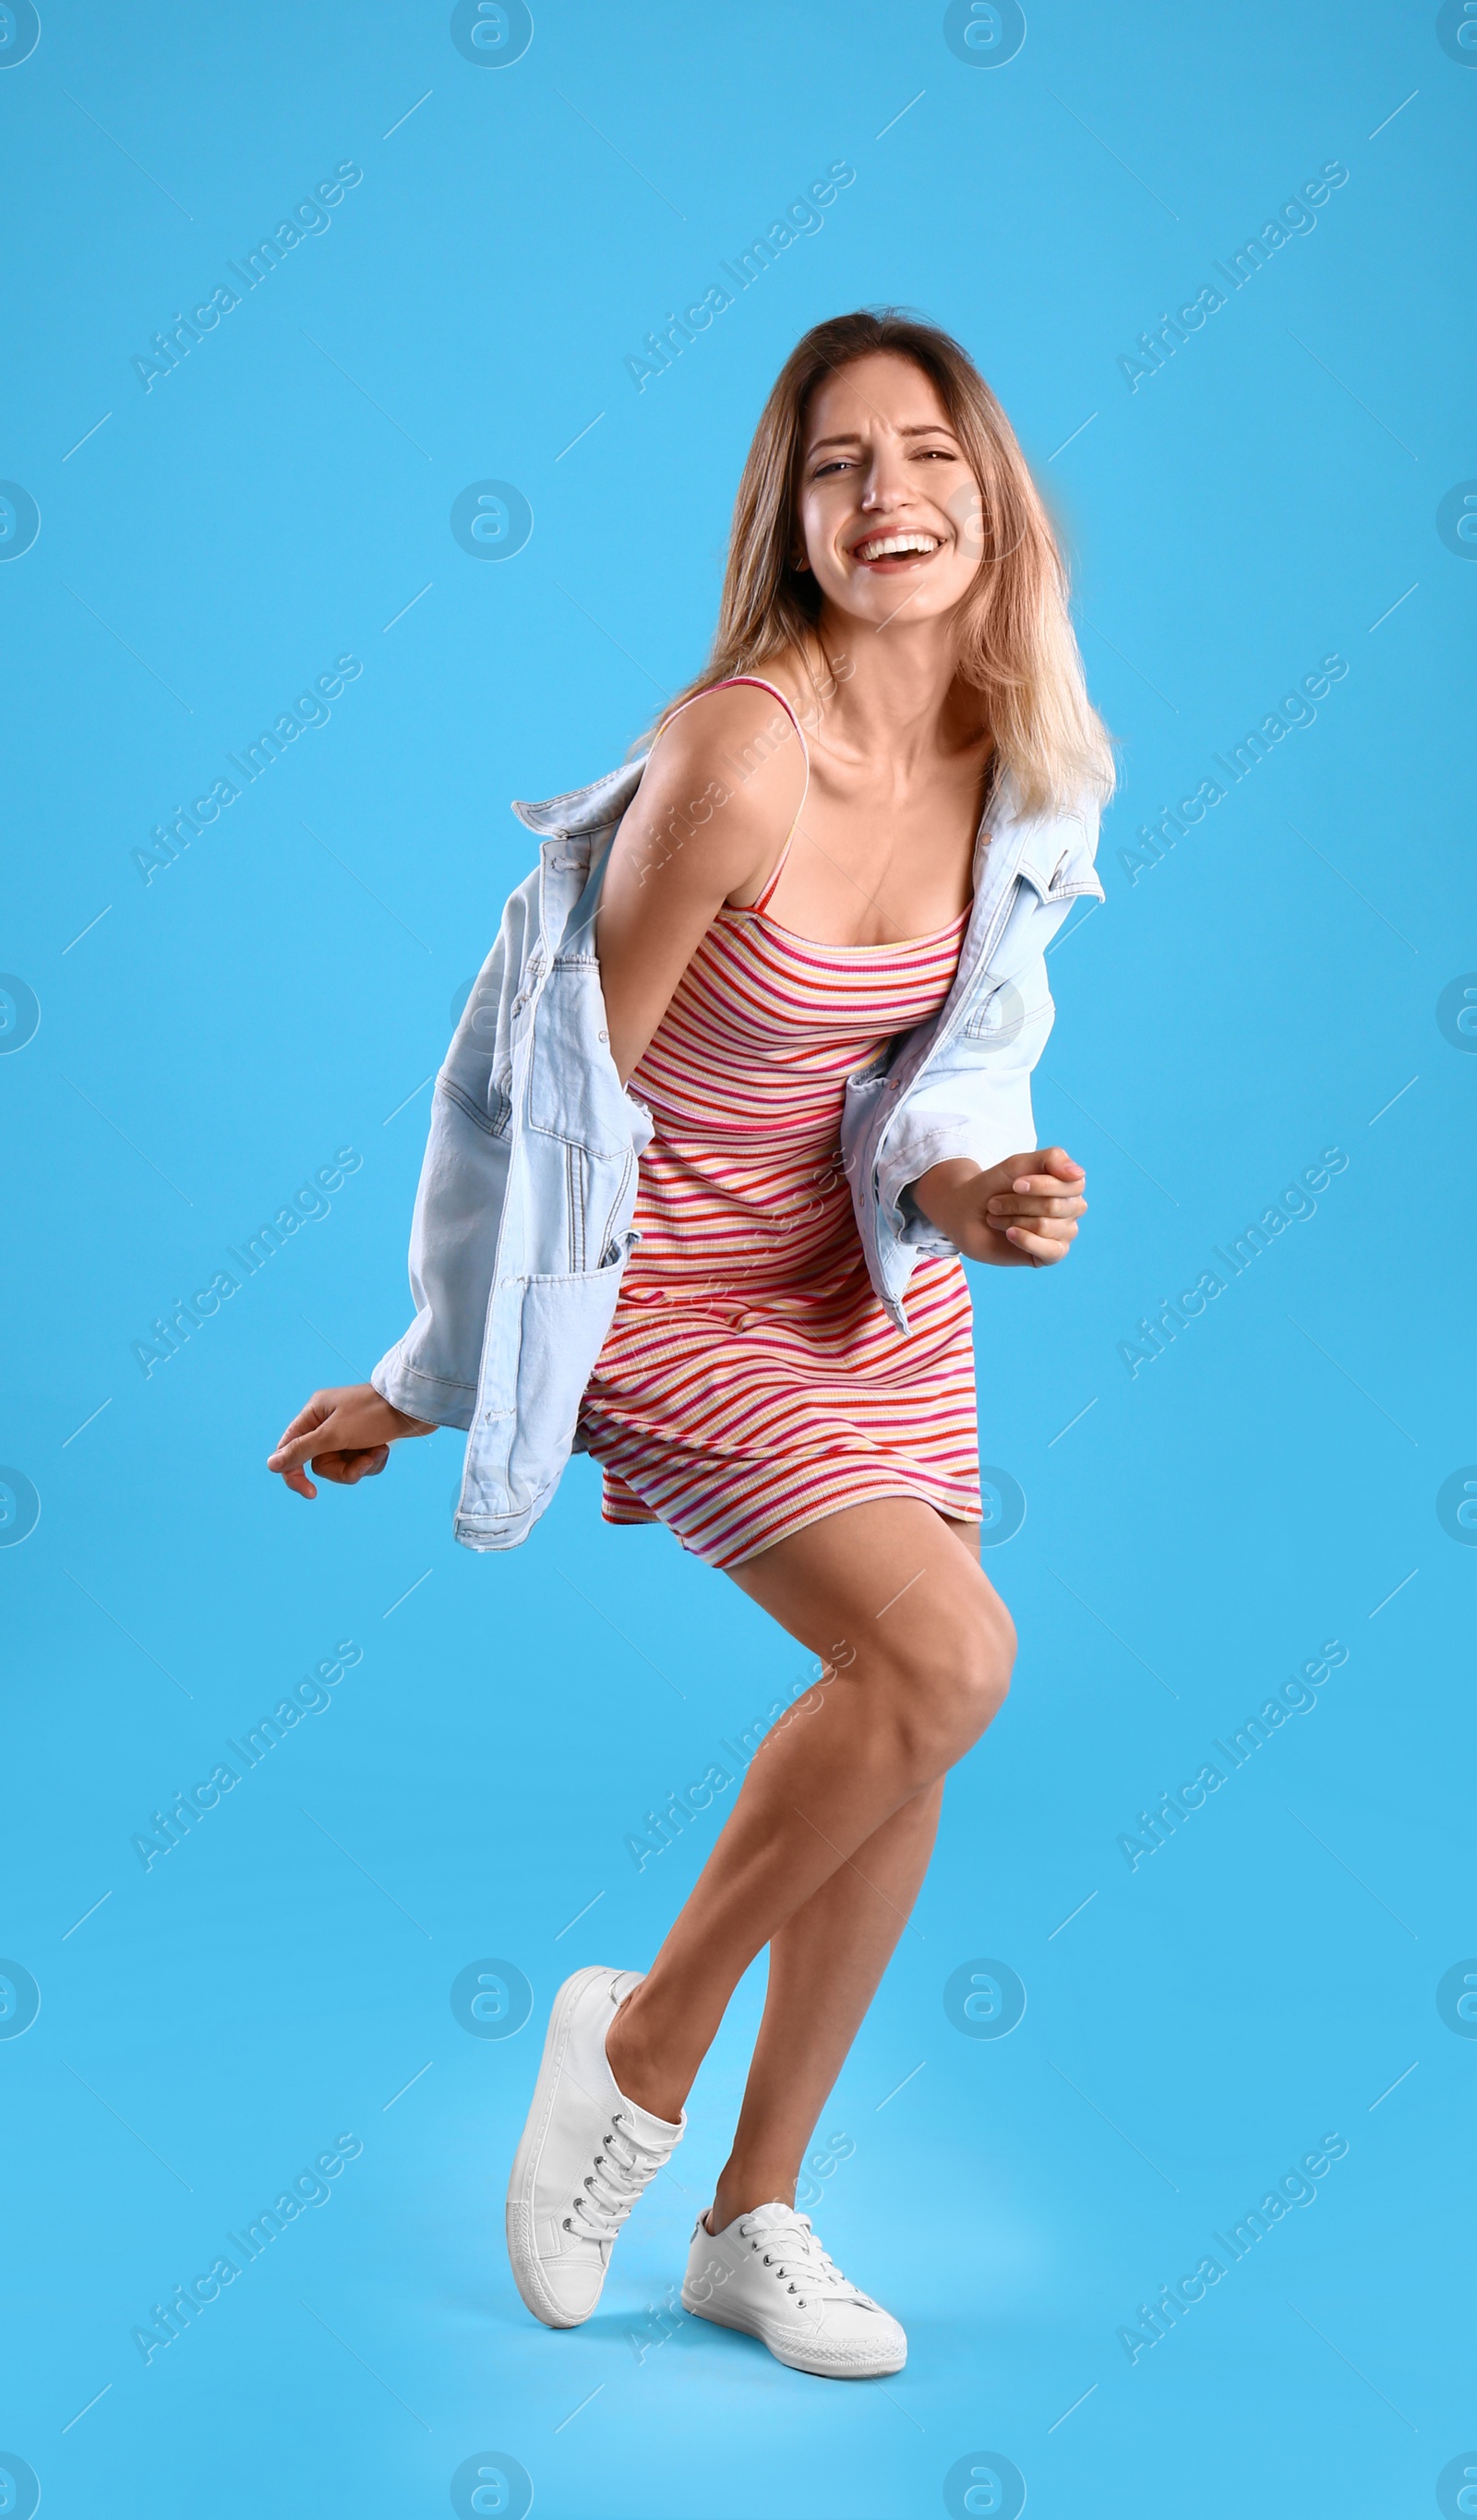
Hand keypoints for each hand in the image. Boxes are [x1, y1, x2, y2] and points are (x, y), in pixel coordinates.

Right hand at [267, 1383, 434, 1499]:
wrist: (415, 1407)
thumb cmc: (374, 1414)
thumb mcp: (334, 1434)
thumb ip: (302, 1450)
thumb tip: (271, 1465)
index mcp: (314, 1413)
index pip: (291, 1449)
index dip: (295, 1473)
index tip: (310, 1493)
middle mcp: (327, 1422)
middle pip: (320, 1463)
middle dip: (343, 1469)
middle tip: (362, 1461)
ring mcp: (347, 1431)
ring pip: (341, 1466)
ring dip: (361, 1465)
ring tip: (378, 1451)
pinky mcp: (366, 1439)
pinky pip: (359, 1463)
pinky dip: (372, 1462)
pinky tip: (384, 1450)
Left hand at [910, 1146, 1086, 1266]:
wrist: (965, 1213)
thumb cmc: (994, 1187)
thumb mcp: (1018, 1164)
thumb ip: (1052, 1159)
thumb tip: (1079, 1174)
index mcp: (1068, 1185)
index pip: (1073, 1185)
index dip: (1041, 1185)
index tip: (1015, 1183)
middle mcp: (1071, 1209)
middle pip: (1054, 1206)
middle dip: (1018, 1204)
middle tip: (995, 1203)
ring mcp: (1064, 1233)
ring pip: (1046, 1227)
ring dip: (1013, 1220)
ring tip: (997, 1218)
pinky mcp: (1051, 1254)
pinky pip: (1051, 1250)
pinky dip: (1026, 1240)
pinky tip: (1010, 1234)